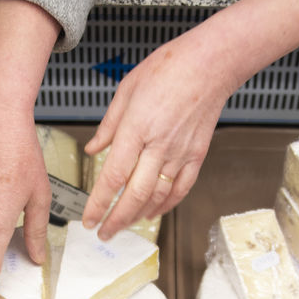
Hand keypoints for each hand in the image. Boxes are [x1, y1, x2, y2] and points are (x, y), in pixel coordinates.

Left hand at [82, 26, 235, 239]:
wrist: (210, 65)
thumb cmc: (169, 68)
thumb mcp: (126, 90)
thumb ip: (108, 125)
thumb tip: (94, 149)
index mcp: (136, 128)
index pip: (113, 176)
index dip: (99, 203)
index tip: (89, 219)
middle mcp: (158, 145)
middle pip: (135, 194)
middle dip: (117, 219)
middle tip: (104, 233)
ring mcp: (180, 152)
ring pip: (158, 195)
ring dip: (139, 216)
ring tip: (124, 225)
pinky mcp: (196, 155)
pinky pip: (180, 188)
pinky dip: (166, 205)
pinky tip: (153, 212)